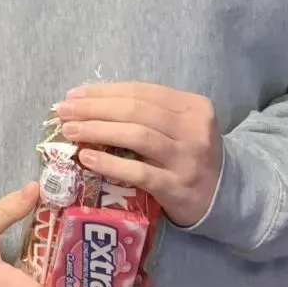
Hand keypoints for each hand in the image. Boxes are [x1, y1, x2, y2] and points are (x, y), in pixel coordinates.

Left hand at [56, 82, 222, 227]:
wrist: (222, 195)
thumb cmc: (188, 153)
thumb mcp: (177, 125)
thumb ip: (145, 112)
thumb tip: (88, 101)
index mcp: (193, 106)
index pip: (141, 92)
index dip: (104, 91)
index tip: (74, 94)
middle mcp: (194, 129)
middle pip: (136, 111)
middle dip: (95, 108)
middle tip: (64, 111)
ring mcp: (187, 159)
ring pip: (137, 136)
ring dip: (98, 130)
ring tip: (70, 130)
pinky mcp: (177, 187)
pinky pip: (139, 172)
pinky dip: (110, 163)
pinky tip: (86, 158)